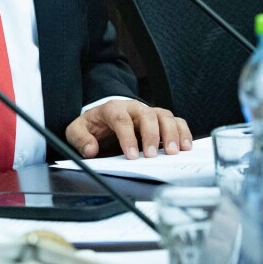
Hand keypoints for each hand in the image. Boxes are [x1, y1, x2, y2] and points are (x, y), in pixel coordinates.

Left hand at [66, 100, 192, 159]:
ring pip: (165, 116)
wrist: (103, 119)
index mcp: (111, 108)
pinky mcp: (161, 120)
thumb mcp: (77, 131)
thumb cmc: (93, 126)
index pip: (121, 119)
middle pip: (147, 115)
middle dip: (151, 135)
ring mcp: (149, 112)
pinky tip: (185, 147)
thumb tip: (90, 150)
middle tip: (152, 156)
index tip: (131, 155)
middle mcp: (133, 107)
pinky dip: (183, 132)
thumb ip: (80, 139)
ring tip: (173, 153)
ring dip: (171, 133)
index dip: (127, 137)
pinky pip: (176, 121)